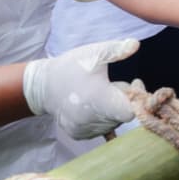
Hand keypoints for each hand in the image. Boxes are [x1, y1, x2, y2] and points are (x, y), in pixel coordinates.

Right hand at [22, 39, 138, 138]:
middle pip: (122, 116)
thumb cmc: (71, 67)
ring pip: (112, 123)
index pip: (129, 112)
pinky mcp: (77, 134)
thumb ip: (117, 50)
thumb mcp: (94, 53)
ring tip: (101, 94)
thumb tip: (135, 44)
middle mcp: (91, 119)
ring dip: (112, 110)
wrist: (43, 85)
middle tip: (113, 86)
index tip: (133, 84)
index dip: (135, 99)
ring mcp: (83, 129)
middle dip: (123, 101)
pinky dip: (101, 119)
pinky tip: (93, 105)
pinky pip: (99, 129)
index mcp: (99, 100)